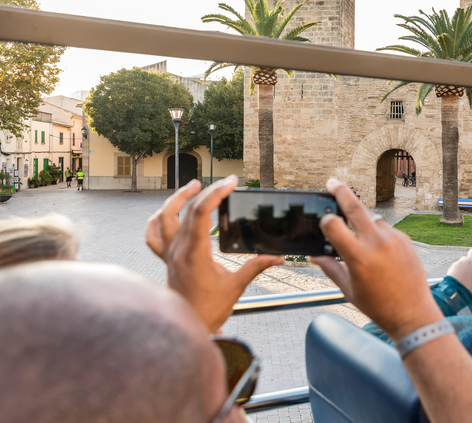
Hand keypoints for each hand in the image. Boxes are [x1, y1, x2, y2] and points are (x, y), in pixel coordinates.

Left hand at [146, 175, 282, 332]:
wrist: (191, 327)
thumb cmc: (210, 311)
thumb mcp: (237, 286)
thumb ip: (257, 267)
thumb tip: (278, 257)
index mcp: (195, 254)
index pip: (200, 213)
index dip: (216, 194)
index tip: (231, 183)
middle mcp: (178, 251)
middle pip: (188, 210)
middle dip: (208, 191)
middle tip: (227, 183)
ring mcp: (169, 254)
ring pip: (164, 217)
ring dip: (178, 198)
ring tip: (195, 186)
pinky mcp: (167, 259)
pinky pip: (153, 235)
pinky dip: (157, 219)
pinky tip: (167, 211)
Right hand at [312, 178, 443, 340]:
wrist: (412, 313)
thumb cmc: (377, 305)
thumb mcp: (348, 289)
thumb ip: (330, 268)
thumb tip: (314, 255)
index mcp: (357, 255)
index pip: (333, 224)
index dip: (325, 221)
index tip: (324, 221)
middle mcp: (376, 242)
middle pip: (355, 206)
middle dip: (341, 191)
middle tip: (332, 182)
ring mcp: (393, 239)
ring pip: (372, 220)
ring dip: (364, 225)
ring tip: (365, 247)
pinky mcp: (405, 239)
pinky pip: (387, 230)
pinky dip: (380, 236)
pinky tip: (382, 256)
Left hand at [446, 242, 471, 298]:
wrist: (456, 294)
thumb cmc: (470, 291)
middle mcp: (470, 261)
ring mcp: (461, 262)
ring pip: (465, 258)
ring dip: (467, 262)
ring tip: (466, 273)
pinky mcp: (454, 265)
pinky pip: (459, 263)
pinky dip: (460, 267)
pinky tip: (460, 276)